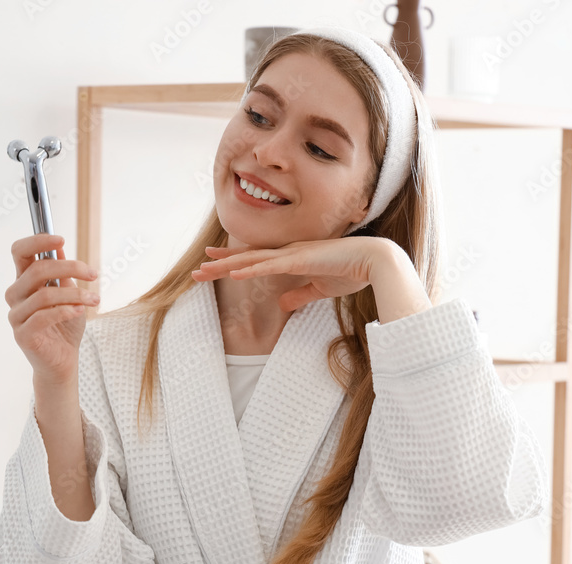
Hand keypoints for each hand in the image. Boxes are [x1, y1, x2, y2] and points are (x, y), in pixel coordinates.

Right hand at [5, 234, 99, 383]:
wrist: (63, 361)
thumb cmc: (66, 327)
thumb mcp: (70, 295)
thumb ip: (63, 275)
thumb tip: (60, 249)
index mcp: (24, 281)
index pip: (20, 252)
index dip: (38, 241)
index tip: (61, 240)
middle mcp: (16, 295)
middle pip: (37, 269)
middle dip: (70, 267)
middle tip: (94, 274)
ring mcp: (16, 315)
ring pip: (44, 294)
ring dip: (75, 294)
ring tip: (94, 299)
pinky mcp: (23, 334)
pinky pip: (44, 316)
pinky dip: (66, 310)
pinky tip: (81, 310)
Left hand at [191, 237, 393, 311]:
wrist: (374, 262)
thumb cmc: (352, 272)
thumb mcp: (319, 290)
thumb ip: (299, 295)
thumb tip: (281, 303)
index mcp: (292, 257)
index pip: (256, 259)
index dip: (233, 261)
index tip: (212, 263)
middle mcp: (288, 252)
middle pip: (247, 258)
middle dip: (220, 264)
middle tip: (196, 271)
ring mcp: (292, 254)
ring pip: (252, 259)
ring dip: (227, 265)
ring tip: (204, 270)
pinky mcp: (300, 260)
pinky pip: (270, 265)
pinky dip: (251, 268)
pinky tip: (234, 272)